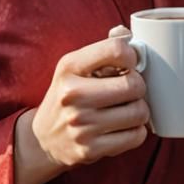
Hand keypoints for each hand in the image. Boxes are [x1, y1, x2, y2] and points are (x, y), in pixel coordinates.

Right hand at [13, 32, 148, 183]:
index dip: (132, 56)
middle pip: (134, 85)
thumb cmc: (69, 95)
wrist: (44, 138)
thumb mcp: (76, 67)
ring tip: (126, 108)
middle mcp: (73, 95)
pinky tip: (123, 127)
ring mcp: (81, 125)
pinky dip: (136, 131)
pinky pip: (136, 136)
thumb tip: (126, 34)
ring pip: (139, 112)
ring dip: (139, 110)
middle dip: (138, 87)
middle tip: (129, 90)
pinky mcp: (90, 150)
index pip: (116, 49)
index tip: (129, 64)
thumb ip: (104, 49)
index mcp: (70, 66)